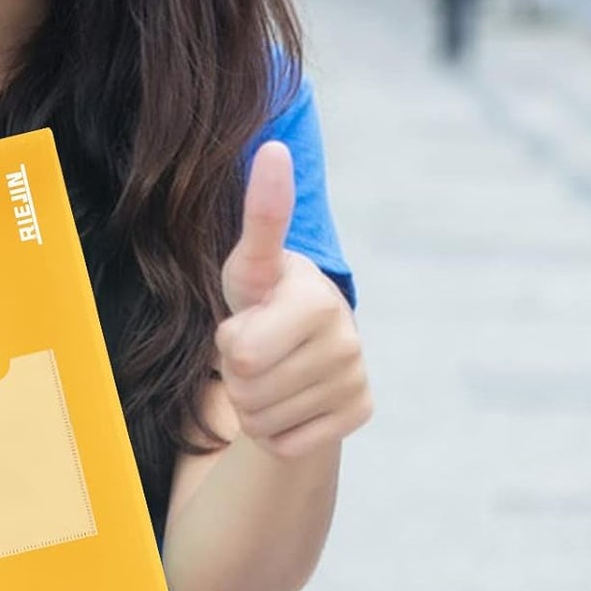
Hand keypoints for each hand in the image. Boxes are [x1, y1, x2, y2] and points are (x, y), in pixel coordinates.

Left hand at [217, 141, 372, 460]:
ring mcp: (356, 377)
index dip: (230, 341)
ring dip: (251, 401)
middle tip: (251, 347)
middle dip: (234, 371)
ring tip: (267, 370)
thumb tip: (273, 147)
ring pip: (263, 418)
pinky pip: (287, 443)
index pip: (242, 350)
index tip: (251, 316)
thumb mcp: (250, 261)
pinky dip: (274, 430)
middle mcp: (345, 337)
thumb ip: (261, 214)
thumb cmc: (263, 296)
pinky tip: (287, 399)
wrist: (295, 346)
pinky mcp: (360, 412)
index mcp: (314, 298)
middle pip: (247, 386)